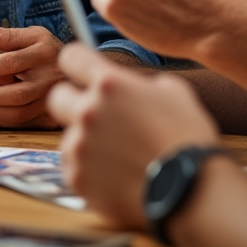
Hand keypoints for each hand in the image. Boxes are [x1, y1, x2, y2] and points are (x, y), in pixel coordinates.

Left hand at [0, 25, 62, 127]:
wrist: (76, 72)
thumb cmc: (48, 53)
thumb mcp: (31, 36)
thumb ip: (6, 36)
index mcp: (43, 53)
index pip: (10, 62)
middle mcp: (50, 78)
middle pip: (15, 93)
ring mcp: (51, 99)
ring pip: (19, 113)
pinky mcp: (51, 116)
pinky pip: (24, 123)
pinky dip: (4, 121)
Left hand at [47, 45, 219, 228]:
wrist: (190, 190)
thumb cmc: (187, 138)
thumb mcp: (173, 92)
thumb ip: (140, 84)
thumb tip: (131, 88)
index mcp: (110, 84)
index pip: (71, 57)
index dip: (77, 63)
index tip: (81, 71)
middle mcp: (87, 111)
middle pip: (56, 97)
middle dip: (72, 103)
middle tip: (95, 116)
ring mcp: (79, 147)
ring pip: (68, 138)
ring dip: (86, 143)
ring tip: (119, 157)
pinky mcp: (77, 178)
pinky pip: (75, 168)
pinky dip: (90, 171)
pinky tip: (116, 177)